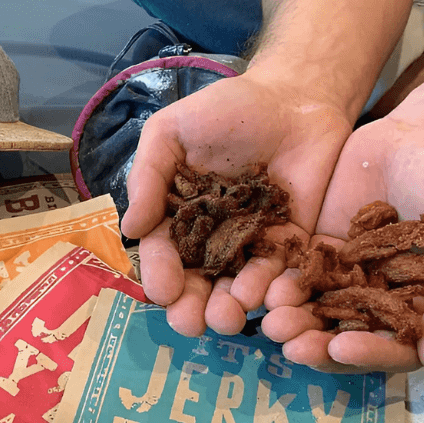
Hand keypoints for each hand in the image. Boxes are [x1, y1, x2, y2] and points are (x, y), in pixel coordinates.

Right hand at [120, 69, 350, 335]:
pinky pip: (280, 275)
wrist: (294, 98)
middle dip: (192, 308)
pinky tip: (267, 299)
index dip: (161, 275)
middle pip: (197, 283)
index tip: (164, 292)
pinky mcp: (289, 245)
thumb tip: (130, 230)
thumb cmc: (226, 111)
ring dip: (230, 308)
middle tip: (193, 325)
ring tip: (230, 319)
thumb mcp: (172, 132)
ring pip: (235, 288)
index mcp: (176, 217)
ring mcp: (250, 245)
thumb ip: (148, 177)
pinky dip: (273, 291)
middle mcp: (209, 240)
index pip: (163, 254)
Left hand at [261, 110, 423, 372]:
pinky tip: (264, 288)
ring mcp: (345, 277)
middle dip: (317, 344)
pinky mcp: (318, 250)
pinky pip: (295, 273)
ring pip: (314, 310)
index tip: (342, 347)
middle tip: (292, 345)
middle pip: (345, 336)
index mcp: (420, 310)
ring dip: (293, 321)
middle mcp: (379, 301)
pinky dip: (279, 284)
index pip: (392, 347)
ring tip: (273, 320)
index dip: (368, 352)